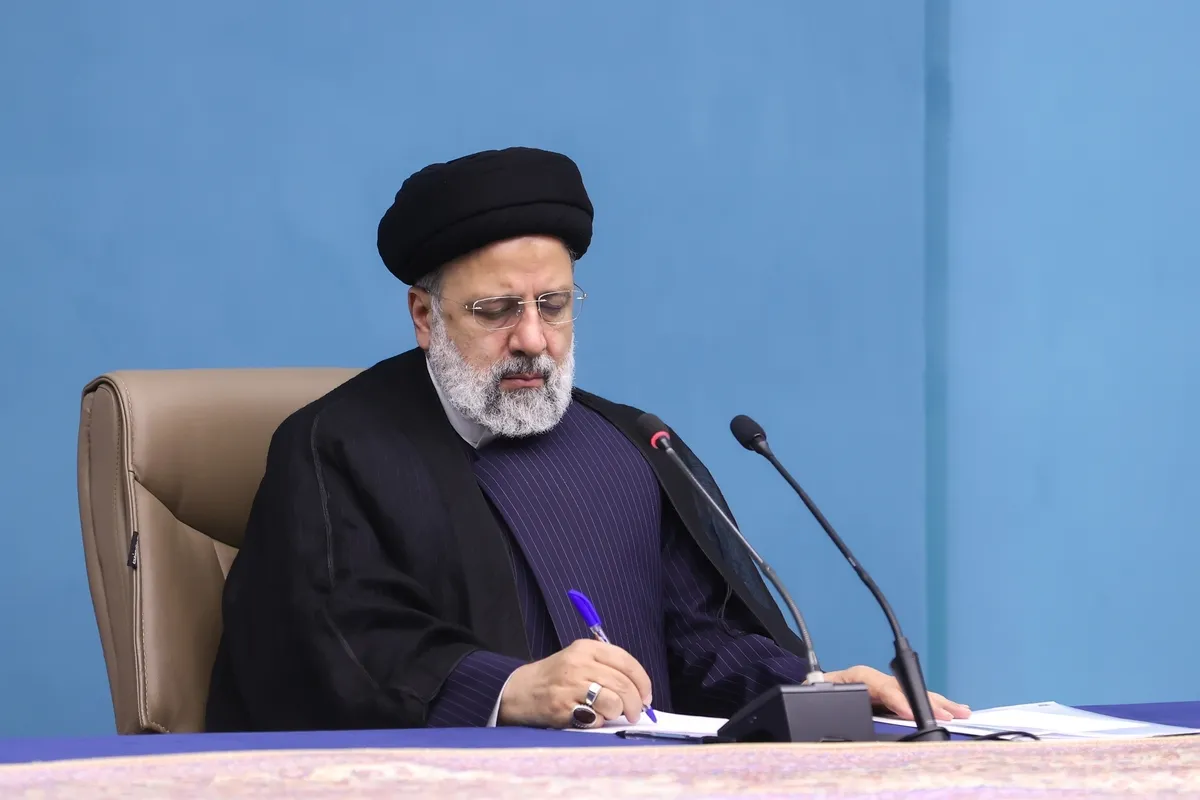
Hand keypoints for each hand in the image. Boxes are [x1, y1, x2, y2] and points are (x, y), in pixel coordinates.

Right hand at [497, 639, 653, 728]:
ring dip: (618, 713)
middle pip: (623, 684)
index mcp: (586, 648)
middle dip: (636, 703)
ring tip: (609, 714)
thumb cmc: (557, 678)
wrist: (520, 690)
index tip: (647, 696)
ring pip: (613, 701)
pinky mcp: (563, 706)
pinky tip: (590, 718)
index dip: (642, 681)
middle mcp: (579, 663)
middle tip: (635, 713)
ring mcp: (570, 685)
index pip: (626, 661)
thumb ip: (608, 668)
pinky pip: (596, 718)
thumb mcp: (579, 659)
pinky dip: (599, 722)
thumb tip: (641, 691)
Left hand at [823, 665, 969, 721]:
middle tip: (949, 714)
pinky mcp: (890, 697)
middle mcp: (876, 680)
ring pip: (915, 693)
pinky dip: (934, 706)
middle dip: (929, 701)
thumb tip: (824, 693)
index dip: (897, 699)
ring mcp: (885, 687)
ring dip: (939, 703)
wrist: (813, 690)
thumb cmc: (816, 690)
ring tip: (961, 711)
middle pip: (906, 688)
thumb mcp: (817, 692)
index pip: (882, 686)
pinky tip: (952, 711)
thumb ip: (822, 693)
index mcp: (858, 676)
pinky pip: (914, 699)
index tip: (910, 712)